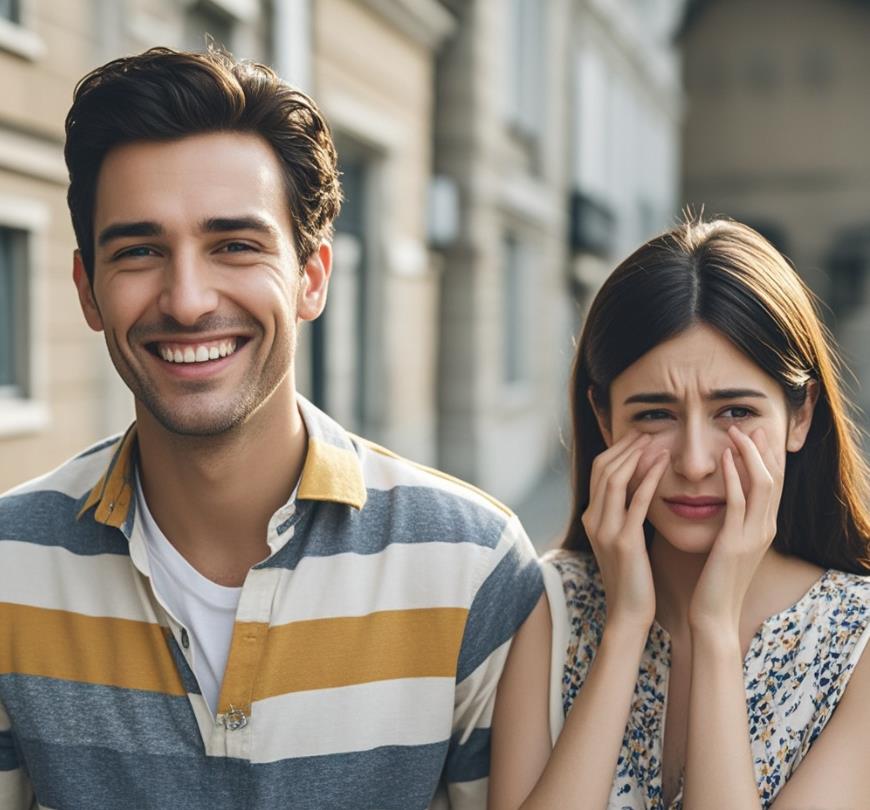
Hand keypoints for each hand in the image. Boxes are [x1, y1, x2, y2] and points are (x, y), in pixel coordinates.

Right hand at [582, 431, 668, 630]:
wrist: (629, 613)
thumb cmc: (633, 578)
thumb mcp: (621, 540)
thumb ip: (623, 514)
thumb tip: (638, 489)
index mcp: (591, 518)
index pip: (599, 471)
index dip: (617, 450)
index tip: (638, 437)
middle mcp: (593, 520)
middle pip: (604, 469)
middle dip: (625, 447)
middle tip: (647, 431)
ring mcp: (605, 530)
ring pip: (615, 480)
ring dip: (635, 456)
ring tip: (655, 441)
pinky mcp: (624, 542)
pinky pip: (635, 502)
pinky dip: (648, 478)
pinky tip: (663, 465)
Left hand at [688, 427, 784, 632]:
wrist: (713, 615)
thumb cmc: (715, 582)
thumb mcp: (728, 547)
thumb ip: (732, 525)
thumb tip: (726, 505)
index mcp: (763, 529)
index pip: (771, 485)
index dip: (766, 458)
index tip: (756, 435)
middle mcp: (764, 529)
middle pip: (773, 479)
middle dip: (762, 451)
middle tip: (751, 425)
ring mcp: (754, 536)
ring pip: (761, 485)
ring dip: (749, 456)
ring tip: (737, 433)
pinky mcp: (735, 543)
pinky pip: (739, 503)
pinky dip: (735, 478)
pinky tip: (726, 460)